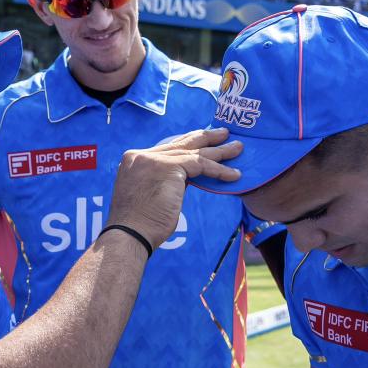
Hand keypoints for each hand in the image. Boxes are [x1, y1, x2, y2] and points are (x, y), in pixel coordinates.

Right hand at [107, 128, 241, 248]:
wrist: (130, 234)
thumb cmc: (141, 224)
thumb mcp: (150, 194)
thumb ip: (165, 180)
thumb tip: (186, 178)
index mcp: (135, 159)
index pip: (168, 148)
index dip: (189, 144)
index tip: (205, 141)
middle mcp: (142, 155)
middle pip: (181, 143)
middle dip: (205, 138)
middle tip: (224, 134)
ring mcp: (154, 159)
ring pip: (194, 152)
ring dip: (219, 152)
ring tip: (237, 148)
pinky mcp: (168, 167)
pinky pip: (201, 164)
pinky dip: (219, 170)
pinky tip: (233, 174)